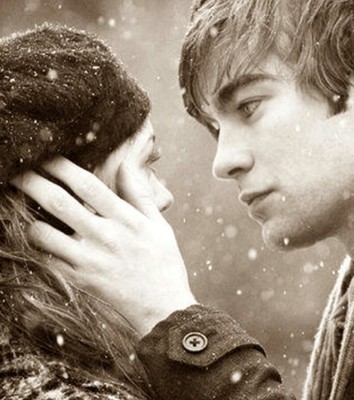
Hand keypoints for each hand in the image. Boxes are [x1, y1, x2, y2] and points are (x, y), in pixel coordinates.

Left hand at [11, 157, 196, 335]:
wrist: (163, 307)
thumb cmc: (164, 262)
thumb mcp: (160, 225)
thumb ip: (140, 194)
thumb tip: (126, 163)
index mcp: (126, 219)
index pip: (87, 185)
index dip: (62, 167)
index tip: (48, 156)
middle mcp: (105, 237)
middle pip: (58, 202)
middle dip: (32, 182)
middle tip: (18, 172)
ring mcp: (89, 260)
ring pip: (43, 233)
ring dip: (26, 216)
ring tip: (19, 205)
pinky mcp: (80, 280)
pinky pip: (46, 261)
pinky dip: (34, 246)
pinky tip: (33, 235)